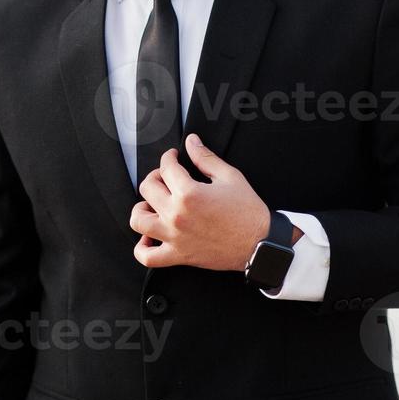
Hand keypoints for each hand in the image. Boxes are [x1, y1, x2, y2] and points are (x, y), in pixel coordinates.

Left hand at [129, 133, 271, 271]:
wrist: (260, 244)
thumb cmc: (248, 213)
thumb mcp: (229, 177)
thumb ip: (205, 158)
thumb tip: (192, 142)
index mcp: (189, 193)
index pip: (166, 167)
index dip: (168, 157)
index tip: (172, 157)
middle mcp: (177, 215)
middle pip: (147, 189)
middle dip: (155, 177)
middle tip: (165, 178)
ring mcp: (174, 237)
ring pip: (138, 220)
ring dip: (142, 209)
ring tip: (152, 205)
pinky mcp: (178, 255)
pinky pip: (147, 257)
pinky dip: (142, 248)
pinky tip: (149, 237)